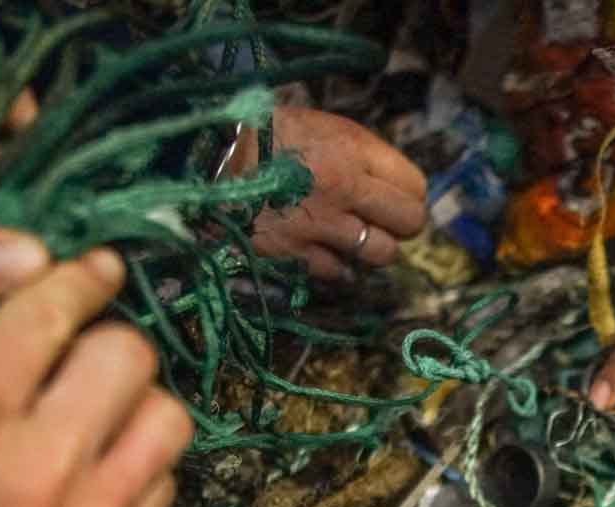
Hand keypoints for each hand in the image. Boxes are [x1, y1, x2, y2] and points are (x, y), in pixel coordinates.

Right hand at [0, 249, 192, 506]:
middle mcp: (36, 473)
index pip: (47, 316)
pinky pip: (167, 483)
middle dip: (103, 342)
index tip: (89, 270)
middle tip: (76, 358)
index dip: (73, 280)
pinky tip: (98, 472)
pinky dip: (140, 466)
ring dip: (135, 403)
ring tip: (95, 413)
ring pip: (169, 417)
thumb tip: (16, 310)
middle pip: (127, 355)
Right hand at [234, 105, 426, 279]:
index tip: (396, 196)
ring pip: (382, 253)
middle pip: (410, 222)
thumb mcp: (315, 126)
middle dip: (402, 225)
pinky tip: (321, 252)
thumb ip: (358, 153)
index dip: (409, 194)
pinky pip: (337, 272)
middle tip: (385, 223)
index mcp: (352, 149)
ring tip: (355, 238)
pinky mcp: (296, 254)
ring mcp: (322, 225)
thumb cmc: (259, 136)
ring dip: (372, 249)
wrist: (199, 160)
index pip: (415, 185)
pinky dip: (334, 266)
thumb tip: (391, 184)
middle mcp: (345, 188)